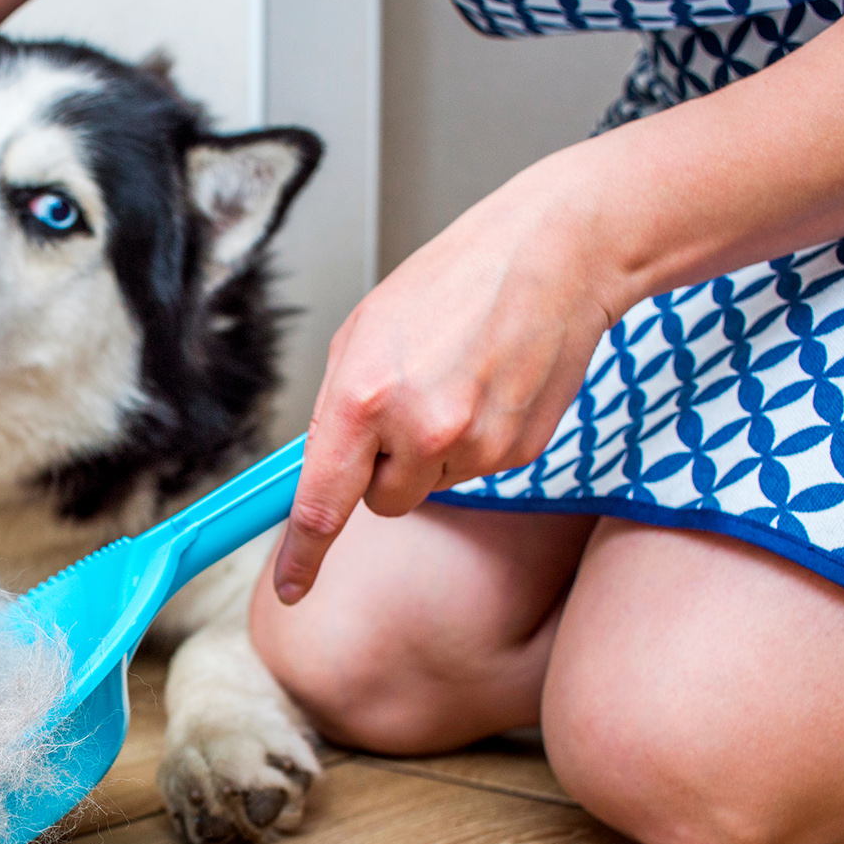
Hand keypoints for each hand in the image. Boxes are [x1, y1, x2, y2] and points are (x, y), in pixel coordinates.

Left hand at [271, 153, 629, 602]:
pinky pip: (476, 472)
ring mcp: (476, 446)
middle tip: (408, 402)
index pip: (321, 502)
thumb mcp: (362, 333)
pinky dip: (475, 441)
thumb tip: (320, 471)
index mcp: (362, 396)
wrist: (553, 256)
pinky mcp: (520, 452)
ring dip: (432, 451)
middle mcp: (419, 430)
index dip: (301, 554)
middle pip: (382, 502)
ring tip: (456, 379)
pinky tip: (489, 387)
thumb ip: (336, 410)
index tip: (289, 587)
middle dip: (384, 468)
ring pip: (431, 487)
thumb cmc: (452, 283)